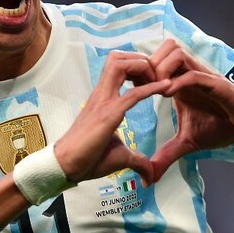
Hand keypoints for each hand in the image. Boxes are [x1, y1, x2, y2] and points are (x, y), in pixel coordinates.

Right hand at [54, 50, 170, 185]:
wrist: (67, 166)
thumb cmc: (88, 158)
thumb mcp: (120, 156)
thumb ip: (137, 161)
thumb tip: (150, 174)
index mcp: (103, 98)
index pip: (118, 67)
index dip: (137, 66)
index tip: (154, 77)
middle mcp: (102, 94)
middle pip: (118, 57)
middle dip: (140, 59)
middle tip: (156, 76)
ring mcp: (103, 102)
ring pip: (121, 65)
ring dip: (143, 67)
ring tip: (158, 80)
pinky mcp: (108, 115)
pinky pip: (132, 94)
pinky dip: (152, 87)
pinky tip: (166, 87)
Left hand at [147, 39, 233, 181]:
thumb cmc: (222, 127)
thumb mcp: (187, 143)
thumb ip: (167, 155)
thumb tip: (149, 177)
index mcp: (179, 82)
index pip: (155, 60)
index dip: (140, 71)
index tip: (130, 91)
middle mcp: (190, 73)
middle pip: (163, 47)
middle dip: (148, 65)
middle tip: (141, 88)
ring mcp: (203, 76)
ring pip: (176, 52)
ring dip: (161, 69)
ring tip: (156, 92)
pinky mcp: (217, 84)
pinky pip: (194, 74)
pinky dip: (179, 82)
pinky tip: (170, 96)